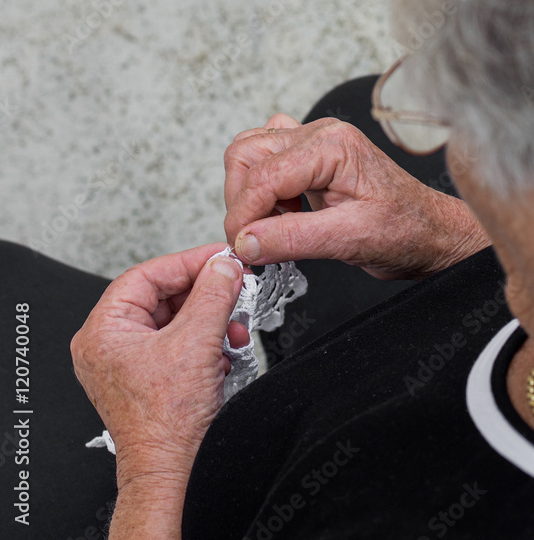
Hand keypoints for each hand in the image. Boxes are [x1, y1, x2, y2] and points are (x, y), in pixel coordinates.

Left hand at [71, 242, 249, 491]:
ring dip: (210, 320)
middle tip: (232, 286)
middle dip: (204, 296)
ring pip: (174, 321)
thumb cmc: (166, 424)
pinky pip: (177, 343)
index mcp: (104, 330)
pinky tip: (222, 350)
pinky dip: (204, 342)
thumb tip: (224, 265)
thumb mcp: (197, 342)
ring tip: (232, 326)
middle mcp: (108, 345)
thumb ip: (213, 294)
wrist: (172, 473)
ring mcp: (126, 363)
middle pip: (163, 296)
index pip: (148, 275)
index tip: (220, 257)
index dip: (188, 262)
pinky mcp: (147, 378)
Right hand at [224, 115, 489, 280]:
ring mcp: (314, 141)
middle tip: (252, 240)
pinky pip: (265, 158)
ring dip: (248, 193)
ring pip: (249, 153)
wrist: (430, 231)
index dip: (244, 214)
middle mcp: (320, 134)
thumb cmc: (406, 230)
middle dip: (241, 200)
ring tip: (271, 226)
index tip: (241, 248)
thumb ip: (293, 238)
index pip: (263, 174)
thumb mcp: (351, 239)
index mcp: (333, 146)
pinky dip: (260, 187)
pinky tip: (282, 212)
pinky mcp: (310, 155)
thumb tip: (246, 241)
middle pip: (246, 154)